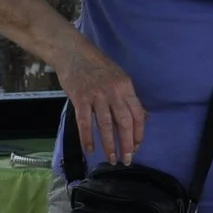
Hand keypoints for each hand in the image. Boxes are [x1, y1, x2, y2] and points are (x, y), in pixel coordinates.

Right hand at [55, 47, 145, 165]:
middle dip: (127, 144)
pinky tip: (90, 149)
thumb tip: (140, 117)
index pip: (137, 114)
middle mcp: (114, 92)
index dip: (138, 133)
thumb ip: (127, 97)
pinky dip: (87, 137)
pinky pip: (84, 122)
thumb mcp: (119, 78)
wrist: (73, 53)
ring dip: (109, 144)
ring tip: (111, 159)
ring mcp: (96, 95)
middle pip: (124, 122)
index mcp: (126, 87)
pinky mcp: (80, 98)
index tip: (136, 147)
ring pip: (105, 125)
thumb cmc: (97, 66)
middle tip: (127, 160)